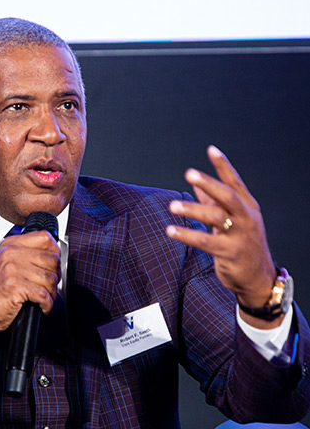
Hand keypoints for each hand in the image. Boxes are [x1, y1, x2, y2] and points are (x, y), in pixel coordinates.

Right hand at [0, 231, 60, 350]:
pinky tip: (41, 306)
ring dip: (51, 293)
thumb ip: (26, 254)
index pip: (44, 238)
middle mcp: (11, 253)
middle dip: (55, 276)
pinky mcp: (15, 286)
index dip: (55, 252)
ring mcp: (12, 269)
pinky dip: (47, 304)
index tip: (53, 264)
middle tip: (49, 286)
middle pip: (52, 259)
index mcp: (11, 245)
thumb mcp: (7, 263)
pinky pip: (43, 294)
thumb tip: (53, 254)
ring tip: (44, 298)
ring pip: (50, 278)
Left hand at [166, 146, 276, 322]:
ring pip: (216, 217)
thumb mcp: (233, 220)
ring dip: (193, 210)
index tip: (211, 149)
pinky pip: (206, 242)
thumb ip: (215, 203)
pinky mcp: (230, 253)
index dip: (223, 166)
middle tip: (189, 173)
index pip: (235, 182)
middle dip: (209, 183)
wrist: (258, 278)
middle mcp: (246, 218)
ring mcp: (240, 235)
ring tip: (172, 206)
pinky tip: (171, 231)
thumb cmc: (243, 244)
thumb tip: (198, 187)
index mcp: (247, 206)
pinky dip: (187, 235)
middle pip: (227, 195)